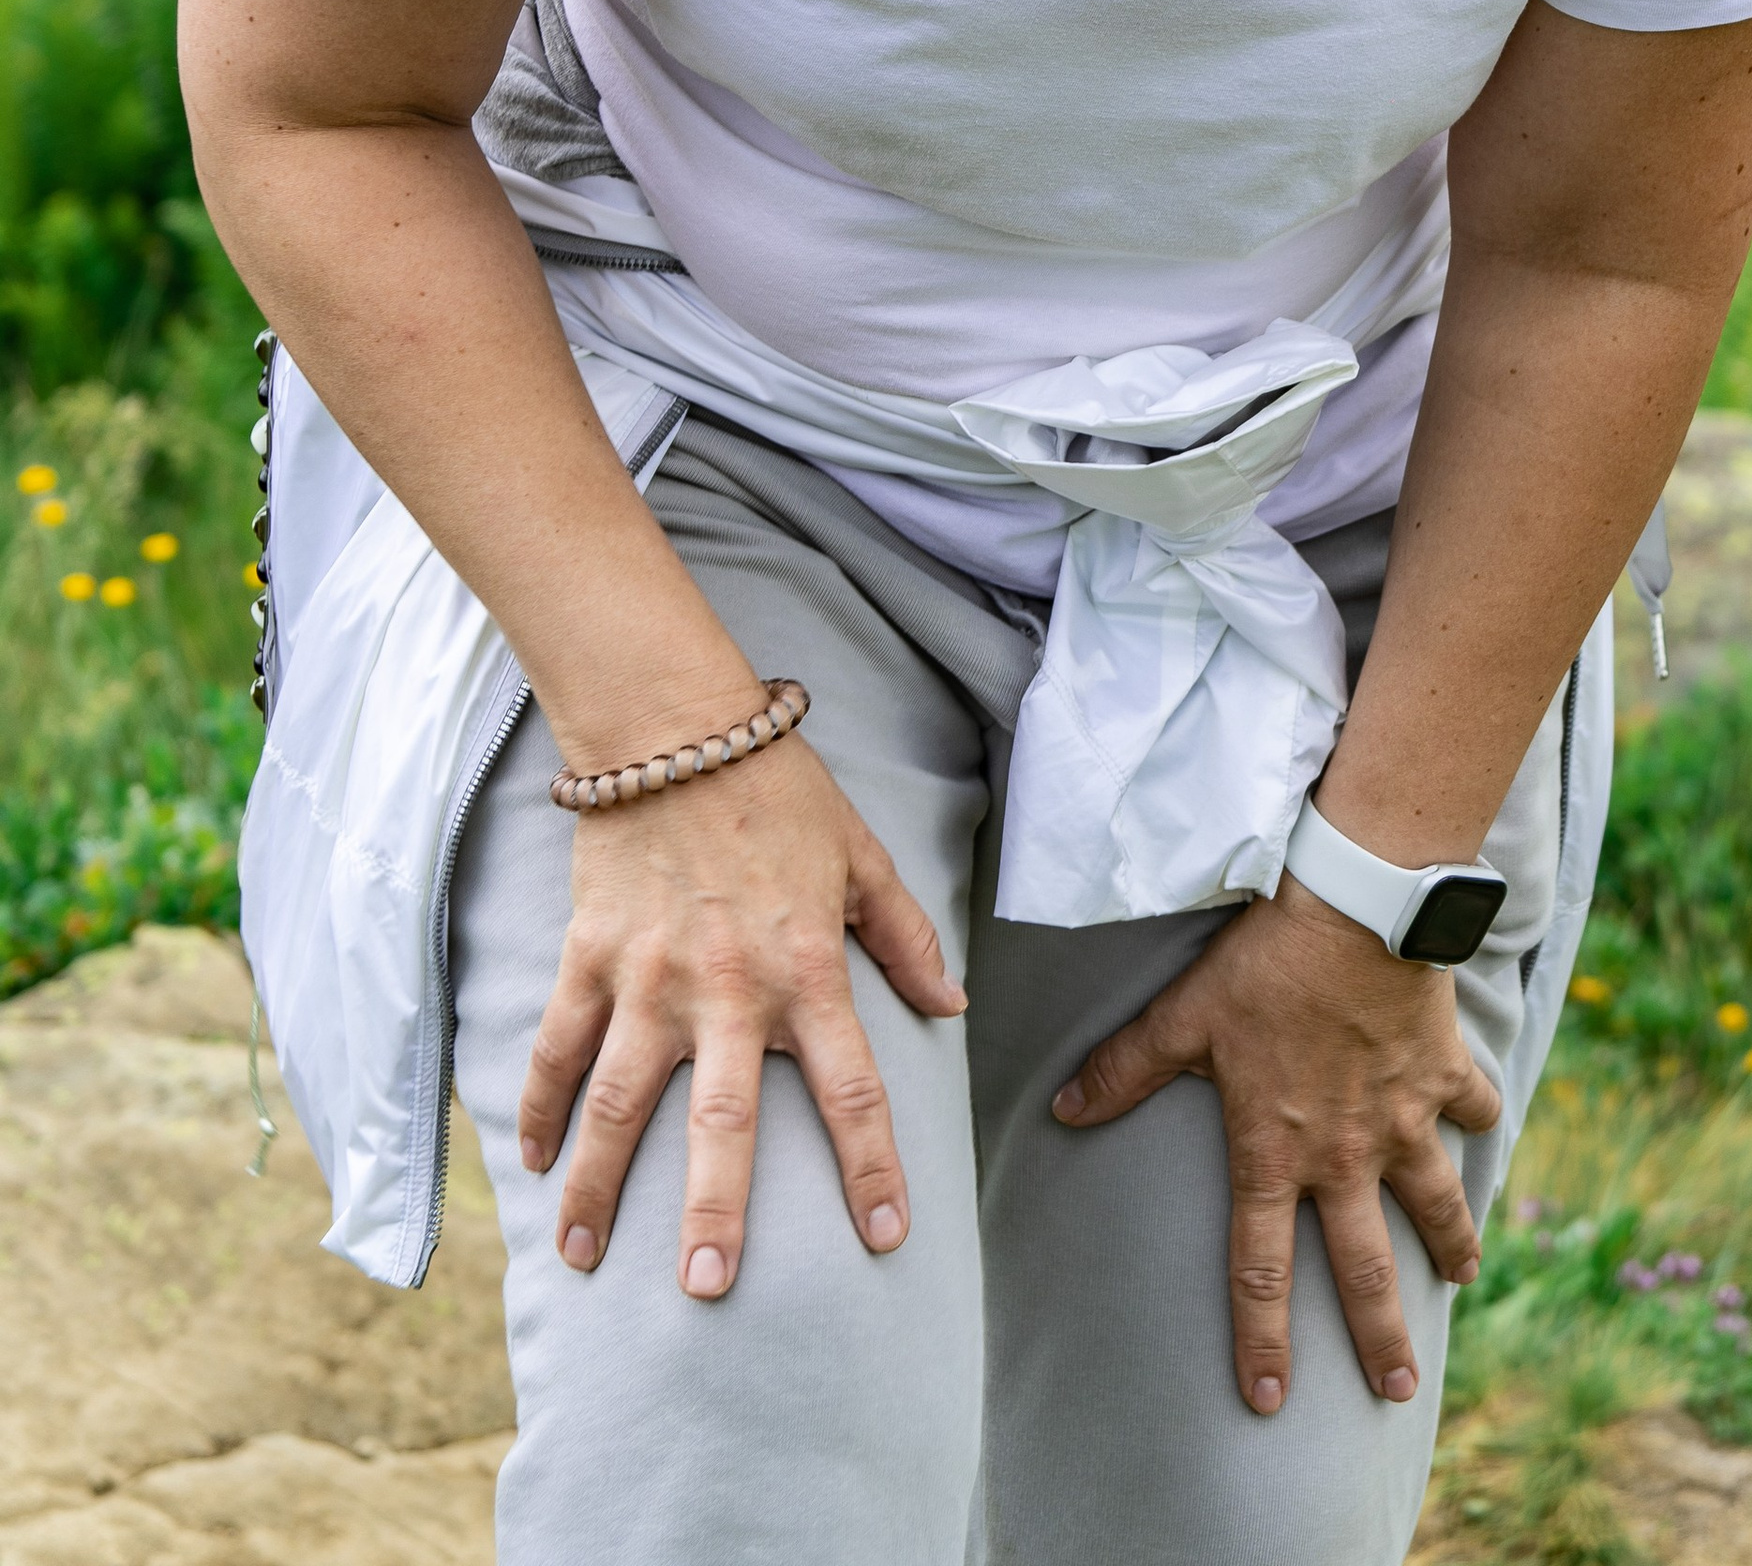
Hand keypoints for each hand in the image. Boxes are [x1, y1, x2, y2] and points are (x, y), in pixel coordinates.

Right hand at [519, 728, 965, 1299]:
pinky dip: (539, 1107)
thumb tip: (953, 1003)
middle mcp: (727, 988)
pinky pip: (558, 1047)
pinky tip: (532, 1165)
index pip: (850, 1087)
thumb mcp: (862, 855)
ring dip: (599, 1186)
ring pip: (618, 1104)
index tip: (885, 1238)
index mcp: (806, 968)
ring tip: (582, 1258)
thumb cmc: (779, 789)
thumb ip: (907, 934)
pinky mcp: (590, 955)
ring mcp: (648, 977)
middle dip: (714, 1213)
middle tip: (707, 1291)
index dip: (872, 1167)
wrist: (676, 724)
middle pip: (720, 1124)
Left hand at [1050, 873, 1502, 1413]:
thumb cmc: (1264, 963)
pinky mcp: (1444, 1073)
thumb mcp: (1185, 1014)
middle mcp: (1344, 1153)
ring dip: (1450, 1245)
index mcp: (1275, 1150)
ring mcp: (1402, 1118)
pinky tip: (1485, 1132)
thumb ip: (1127, 1069)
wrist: (1356, 907)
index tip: (1269, 1400)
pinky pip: (1473, 1108)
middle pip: (1365, 1267)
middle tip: (1394, 1391)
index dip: (1260, 1339)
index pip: (1259, 1268)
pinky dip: (1482, 1121)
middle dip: (1380, 1336)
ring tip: (1461, 1279)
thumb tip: (1062, 1110)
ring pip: (1434, 1202)